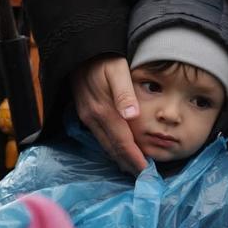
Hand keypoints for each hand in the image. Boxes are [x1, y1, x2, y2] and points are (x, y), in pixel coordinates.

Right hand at [71, 56, 145, 175]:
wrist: (80, 51)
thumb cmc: (104, 58)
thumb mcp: (117, 69)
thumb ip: (125, 93)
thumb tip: (132, 115)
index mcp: (104, 110)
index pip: (123, 142)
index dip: (135, 158)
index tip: (147, 171)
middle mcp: (93, 118)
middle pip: (113, 148)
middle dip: (128, 163)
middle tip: (143, 176)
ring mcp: (87, 117)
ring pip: (105, 145)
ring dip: (119, 158)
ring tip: (134, 168)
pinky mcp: (84, 114)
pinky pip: (99, 137)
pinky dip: (111, 147)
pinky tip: (119, 150)